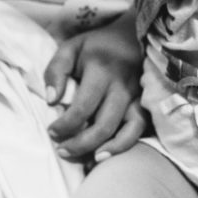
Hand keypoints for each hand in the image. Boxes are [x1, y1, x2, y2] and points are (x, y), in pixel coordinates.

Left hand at [44, 11, 147, 162]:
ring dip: (106, 149)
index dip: (65, 125)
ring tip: (86, 161)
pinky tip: (106, 154)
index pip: (82, 106)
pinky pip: (140, 129)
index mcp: (101, 69)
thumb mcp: (70, 48)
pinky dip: (124, 145)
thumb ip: (56, 71)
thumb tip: (51, 100)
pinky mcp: (145, 102)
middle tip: (62, 151)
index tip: (51, 131)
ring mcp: (137, 95)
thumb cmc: (95, 46)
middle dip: (81, 144)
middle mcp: (122, 84)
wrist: (131, 36)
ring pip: (127, 130)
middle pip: (104, 124)